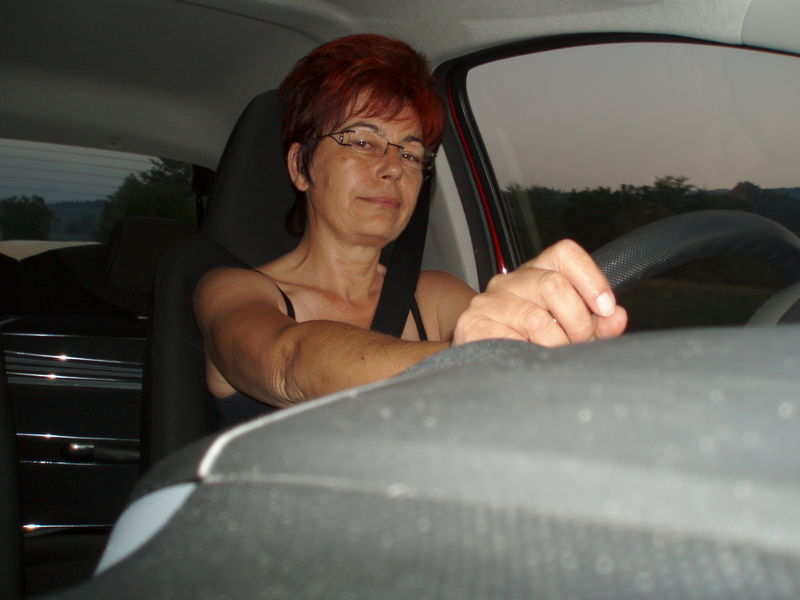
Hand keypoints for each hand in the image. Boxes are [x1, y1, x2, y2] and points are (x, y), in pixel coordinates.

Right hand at [452, 239, 626, 346]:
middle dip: (578, 322)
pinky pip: (511, 340)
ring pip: (536, 319)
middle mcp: (511, 280)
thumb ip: (598, 323)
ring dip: (555, 344)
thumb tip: (617, 317)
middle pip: (554, 285)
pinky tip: (529, 359)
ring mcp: (489, 301)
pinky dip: (529, 355)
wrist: (480, 361)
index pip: (565, 253)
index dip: (591, 279)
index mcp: (537, 271)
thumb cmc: (532, 342)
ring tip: (556, 355)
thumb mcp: (571, 329)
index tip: (605, 309)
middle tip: (579, 343)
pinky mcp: (472, 324)